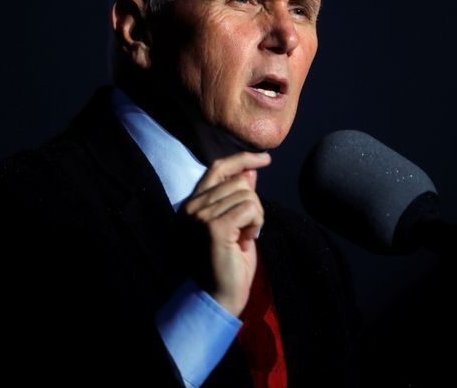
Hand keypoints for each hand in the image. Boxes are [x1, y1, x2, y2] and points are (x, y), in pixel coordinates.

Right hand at [180, 151, 270, 316]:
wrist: (218, 297)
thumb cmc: (228, 263)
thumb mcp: (237, 223)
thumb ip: (239, 196)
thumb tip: (250, 171)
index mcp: (193, 203)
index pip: (218, 168)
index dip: (242, 158)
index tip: (265, 158)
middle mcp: (192, 206)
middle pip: (240, 182)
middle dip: (254, 206)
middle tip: (247, 231)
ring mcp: (201, 215)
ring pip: (248, 195)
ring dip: (256, 217)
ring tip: (244, 239)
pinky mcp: (214, 226)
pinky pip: (251, 208)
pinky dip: (256, 223)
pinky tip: (247, 240)